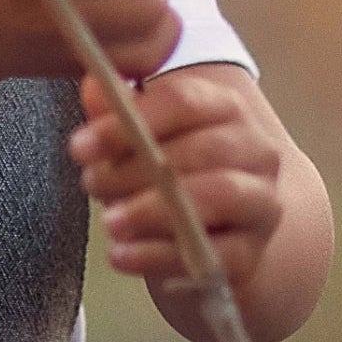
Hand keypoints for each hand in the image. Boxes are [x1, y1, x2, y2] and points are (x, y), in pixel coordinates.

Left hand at [69, 64, 289, 296]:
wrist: (203, 232)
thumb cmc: (166, 174)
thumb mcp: (134, 140)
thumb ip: (115, 113)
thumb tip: (94, 86)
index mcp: (225, 108)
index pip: (183, 101)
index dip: (128, 122)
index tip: (80, 146)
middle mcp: (255, 149)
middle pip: (203, 148)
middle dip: (138, 167)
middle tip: (91, 182)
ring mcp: (260, 202)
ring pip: (218, 195)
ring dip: (155, 208)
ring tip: (110, 221)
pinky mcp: (251, 251)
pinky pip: (213, 254)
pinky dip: (160, 255)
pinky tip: (121, 255)